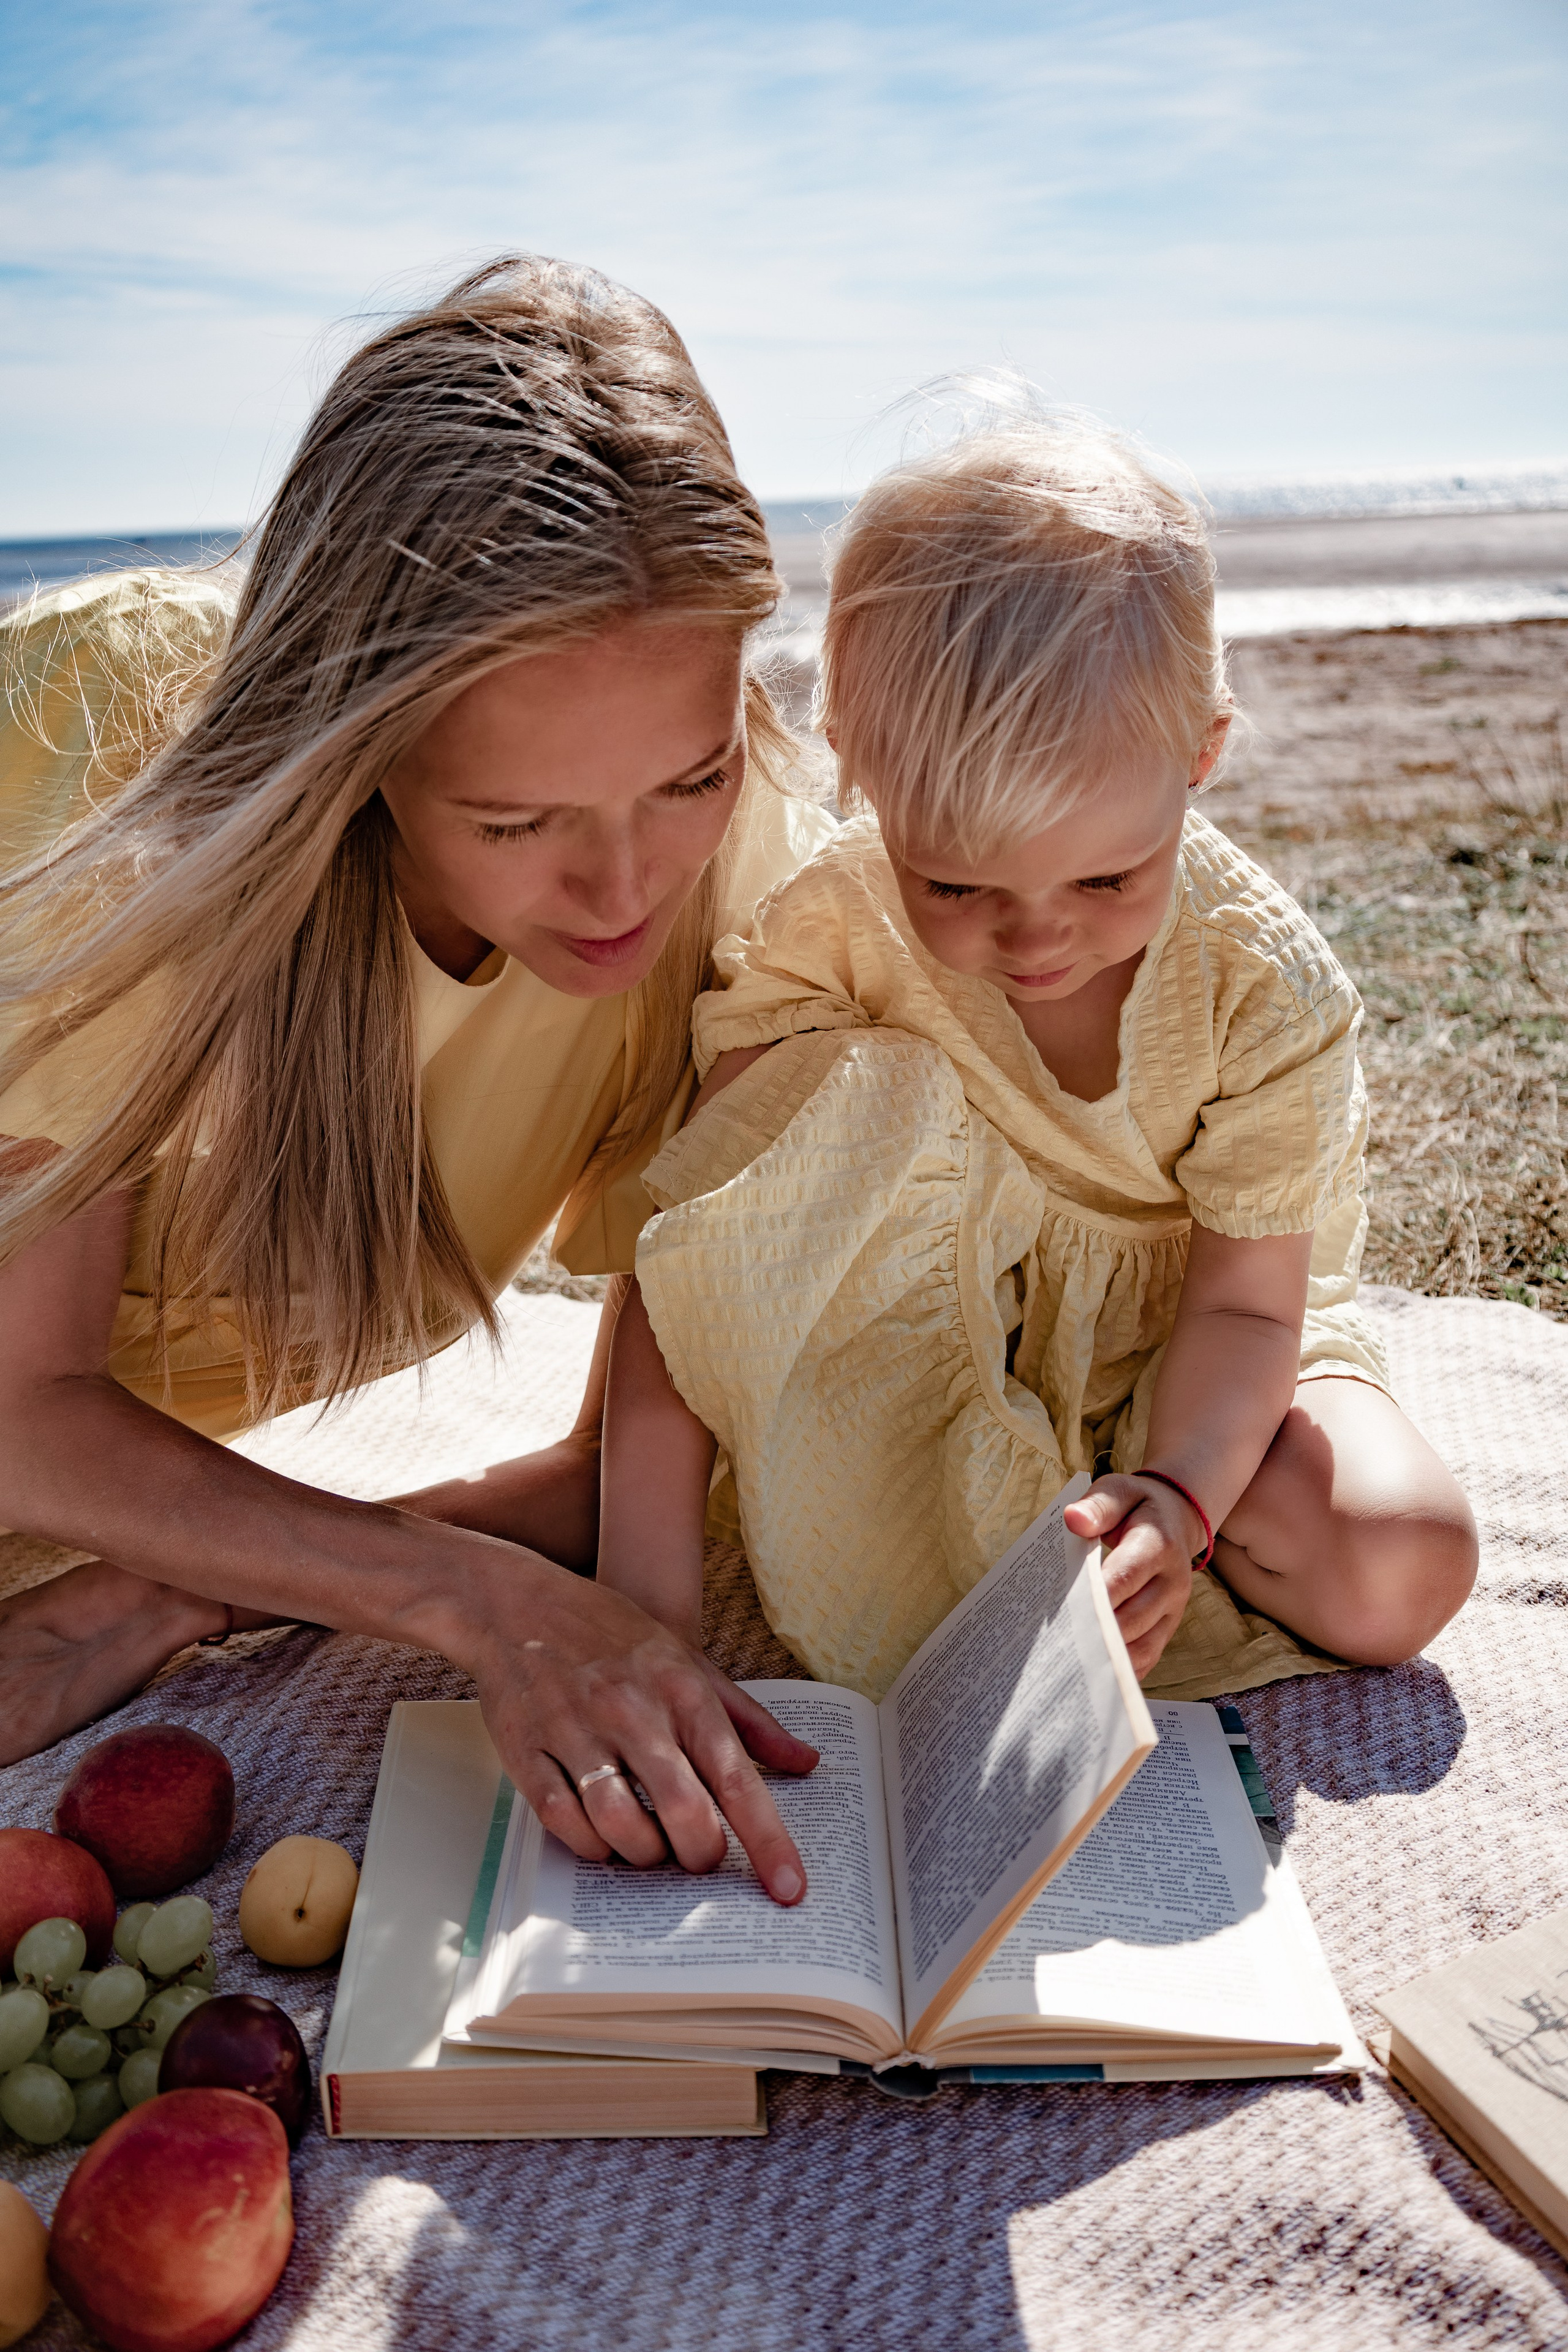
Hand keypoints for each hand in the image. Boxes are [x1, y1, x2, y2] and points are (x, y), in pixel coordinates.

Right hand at [449, 1552, 818, 1903]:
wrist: (519, 1604)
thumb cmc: (612, 1635)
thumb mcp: (691, 1661)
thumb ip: (750, 1719)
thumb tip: (806, 1762)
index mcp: (683, 1691)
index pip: (737, 1779)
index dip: (768, 1841)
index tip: (790, 1888)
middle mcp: (634, 1713)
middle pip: (683, 1813)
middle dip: (701, 1855)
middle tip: (700, 1857)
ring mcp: (577, 1733)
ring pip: (621, 1826)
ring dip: (644, 1856)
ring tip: (651, 1847)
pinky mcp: (528, 1752)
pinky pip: (564, 1822)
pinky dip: (590, 1846)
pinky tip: (602, 1838)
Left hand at [1063, 1474, 1202, 1676]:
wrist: (1175, 1518)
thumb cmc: (1137, 1507)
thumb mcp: (1119, 1491)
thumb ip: (1098, 1506)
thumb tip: (1073, 1520)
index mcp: (1159, 1545)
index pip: (1126, 1576)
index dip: (1097, 1596)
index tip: (1064, 1609)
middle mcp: (1172, 1583)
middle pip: (1132, 1618)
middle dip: (1094, 1632)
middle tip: (1054, 1645)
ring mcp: (1173, 1609)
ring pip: (1141, 1646)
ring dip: (1105, 1657)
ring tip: (1066, 1662)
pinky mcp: (1167, 1628)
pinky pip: (1146, 1658)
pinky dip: (1119, 1669)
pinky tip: (1088, 1672)